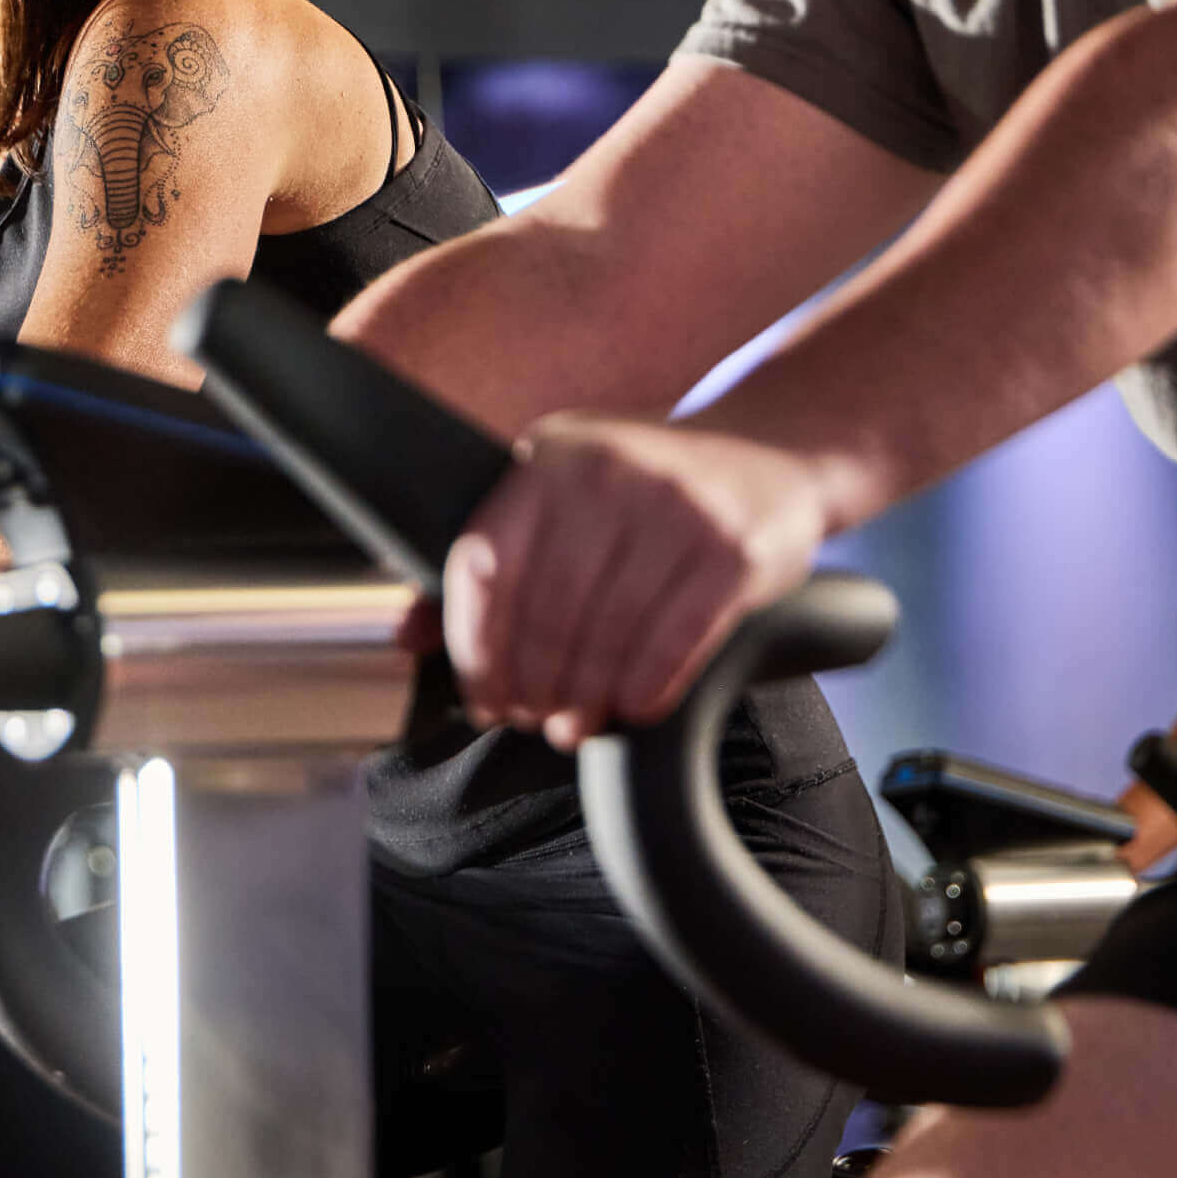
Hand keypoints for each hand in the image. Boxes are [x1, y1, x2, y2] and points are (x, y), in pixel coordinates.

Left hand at [443, 412, 830, 750]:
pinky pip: (678, 636)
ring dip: (587, 695)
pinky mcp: (736, 546)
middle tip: (533, 721)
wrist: (771, 453)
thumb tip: (405, 635)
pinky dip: (648, 684)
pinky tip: (633, 708)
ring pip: (610, 628)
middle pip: (548, 606)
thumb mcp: (561, 499)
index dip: (475, 646)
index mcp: (548, 458)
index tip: (482, 698)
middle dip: (534, 681)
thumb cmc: (644, 492)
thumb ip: (490, 562)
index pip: (485, 563)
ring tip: (576, 724)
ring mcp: (679, 505)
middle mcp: (608, 471)